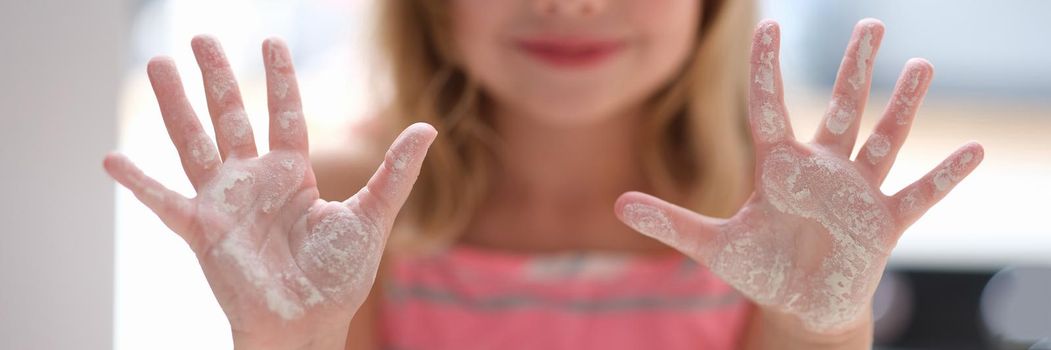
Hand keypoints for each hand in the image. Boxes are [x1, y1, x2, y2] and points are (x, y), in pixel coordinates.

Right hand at [103, 36, 435, 347]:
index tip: (272, 41)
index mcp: (292, 175)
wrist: (308, 321)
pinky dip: (137, 183)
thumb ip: (395, 171)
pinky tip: (111, 158)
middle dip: (216, 77)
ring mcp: (224, 202)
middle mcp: (254, 181)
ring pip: (193, 141)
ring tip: (157, 64)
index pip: (284, 115)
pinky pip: (163, 201)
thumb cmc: (338, 277)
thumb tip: (428, 126)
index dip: (279, 79)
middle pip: (230, 117)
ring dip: (175, 104)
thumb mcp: (372, 215)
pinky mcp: (202, 229)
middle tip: (200, 36)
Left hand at [614, 19, 982, 332]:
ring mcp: (857, 193)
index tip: (769, 26)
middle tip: (870, 23)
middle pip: (842, 108)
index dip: (768, 70)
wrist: (800, 306)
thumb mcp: (712, 245)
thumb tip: (618, 202)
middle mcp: (823, 170)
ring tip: (922, 65)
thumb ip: (670, 222)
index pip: (771, 107)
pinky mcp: (884, 223)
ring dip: (903, 107)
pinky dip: (945, 176)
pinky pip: (920, 194)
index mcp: (780, 168)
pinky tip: (974, 150)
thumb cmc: (761, 268)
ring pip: (884, 139)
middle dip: (855, 69)